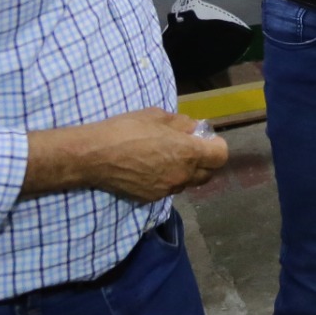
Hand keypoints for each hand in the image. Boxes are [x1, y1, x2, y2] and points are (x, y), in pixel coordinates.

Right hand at [25, 109, 227, 201]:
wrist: (94, 155)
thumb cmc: (126, 130)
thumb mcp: (157, 116)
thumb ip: (181, 124)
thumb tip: (193, 129)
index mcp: (188, 153)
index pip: (221, 156)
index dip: (216, 146)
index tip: (206, 139)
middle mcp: (182, 175)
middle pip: (208, 174)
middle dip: (204, 162)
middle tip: (190, 149)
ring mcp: (166, 189)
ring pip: (187, 183)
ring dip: (185, 172)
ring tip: (167, 158)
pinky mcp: (150, 198)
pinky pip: (167, 189)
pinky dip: (166, 180)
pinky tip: (150, 169)